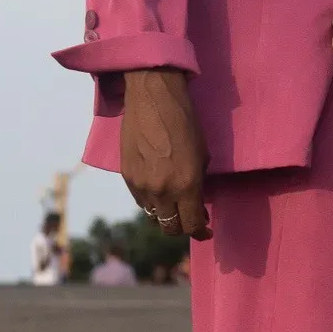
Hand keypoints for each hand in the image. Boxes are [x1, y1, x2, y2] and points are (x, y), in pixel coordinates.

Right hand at [121, 68, 211, 240]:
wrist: (153, 100)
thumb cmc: (185, 124)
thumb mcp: (203, 156)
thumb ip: (199, 184)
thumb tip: (197, 203)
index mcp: (186, 186)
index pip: (191, 225)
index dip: (200, 231)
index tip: (205, 230)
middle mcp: (162, 191)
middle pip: (170, 227)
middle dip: (182, 227)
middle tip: (190, 218)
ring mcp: (141, 185)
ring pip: (153, 215)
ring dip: (165, 214)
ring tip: (174, 202)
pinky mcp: (127, 176)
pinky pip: (140, 200)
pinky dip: (151, 200)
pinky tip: (159, 188)